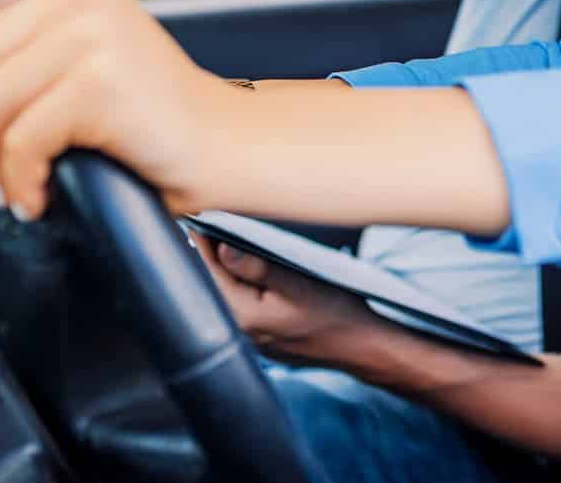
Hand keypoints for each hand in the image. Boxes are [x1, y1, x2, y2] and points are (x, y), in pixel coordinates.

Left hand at [0, 0, 236, 219]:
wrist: (218, 141)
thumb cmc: (148, 100)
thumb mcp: (88, 28)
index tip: (0, 115)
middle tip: (14, 154)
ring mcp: (91, 34)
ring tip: (31, 175)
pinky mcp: (99, 83)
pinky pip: (22, 141)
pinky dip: (25, 180)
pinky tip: (43, 191)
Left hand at [193, 236, 381, 365]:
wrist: (361, 346)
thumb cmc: (336, 312)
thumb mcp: (300, 282)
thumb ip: (257, 268)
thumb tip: (221, 249)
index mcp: (244, 316)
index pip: (209, 272)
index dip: (202, 241)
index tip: (199, 215)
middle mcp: (240, 331)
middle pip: (212, 284)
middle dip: (211, 253)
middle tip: (211, 222)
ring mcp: (250, 337)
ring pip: (226, 295)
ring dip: (226, 269)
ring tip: (228, 241)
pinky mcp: (260, 337)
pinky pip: (240, 305)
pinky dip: (241, 284)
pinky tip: (251, 271)